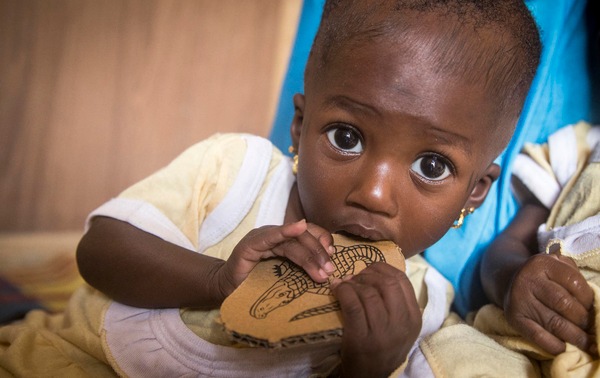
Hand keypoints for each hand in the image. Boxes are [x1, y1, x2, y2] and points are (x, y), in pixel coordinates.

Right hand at [214, 220, 334, 299]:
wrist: (226, 292)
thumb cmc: (255, 286)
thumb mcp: (284, 277)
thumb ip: (300, 269)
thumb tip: (327, 271)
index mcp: (283, 240)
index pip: (308, 234)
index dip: (322, 242)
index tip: (333, 257)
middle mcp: (273, 235)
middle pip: (303, 237)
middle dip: (319, 253)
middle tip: (329, 271)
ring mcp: (261, 237)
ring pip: (291, 241)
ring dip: (309, 255)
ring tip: (321, 272)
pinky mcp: (249, 244)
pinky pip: (270, 236)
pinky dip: (285, 231)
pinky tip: (298, 227)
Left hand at [331, 262, 421, 376]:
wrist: (371, 377)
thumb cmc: (383, 347)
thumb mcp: (400, 327)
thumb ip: (396, 301)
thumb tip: (375, 271)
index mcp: (413, 318)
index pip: (402, 280)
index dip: (383, 269)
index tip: (369, 270)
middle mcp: (401, 324)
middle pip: (386, 283)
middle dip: (368, 274)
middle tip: (356, 277)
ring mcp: (382, 332)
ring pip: (368, 292)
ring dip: (353, 283)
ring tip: (345, 284)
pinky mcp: (361, 338)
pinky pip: (352, 304)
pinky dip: (343, 291)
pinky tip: (337, 289)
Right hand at [504, 253, 595, 354]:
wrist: (508, 281)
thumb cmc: (542, 276)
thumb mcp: (556, 264)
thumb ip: (574, 276)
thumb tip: (595, 303)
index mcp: (542, 264)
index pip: (574, 281)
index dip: (589, 298)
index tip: (593, 308)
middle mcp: (528, 280)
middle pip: (564, 303)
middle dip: (583, 320)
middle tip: (591, 328)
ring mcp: (520, 300)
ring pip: (554, 323)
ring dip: (575, 337)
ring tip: (587, 343)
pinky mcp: (514, 318)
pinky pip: (538, 336)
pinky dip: (555, 345)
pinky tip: (565, 348)